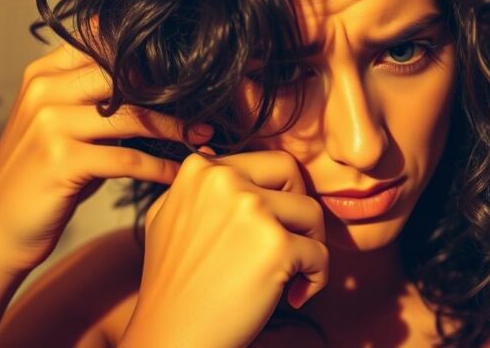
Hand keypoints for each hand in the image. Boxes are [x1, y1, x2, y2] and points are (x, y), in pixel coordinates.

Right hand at [0, 18, 213, 276]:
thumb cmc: (39, 179)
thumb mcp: (58, 126)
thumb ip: (94, 98)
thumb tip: (157, 81)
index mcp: (43, 73)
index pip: (103, 41)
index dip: (149, 54)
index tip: (189, 69)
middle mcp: (44, 90)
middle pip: (125, 74)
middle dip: (172, 90)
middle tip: (210, 104)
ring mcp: (49, 124)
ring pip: (134, 115)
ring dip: (177, 129)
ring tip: (203, 137)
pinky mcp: (60, 161)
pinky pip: (129, 159)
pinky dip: (162, 167)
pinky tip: (181, 174)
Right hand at [121, 147, 328, 347]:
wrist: (171, 339)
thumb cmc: (173, 285)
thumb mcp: (169, 216)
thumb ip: (198, 187)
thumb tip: (223, 160)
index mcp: (199, 169)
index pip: (265, 162)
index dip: (276, 196)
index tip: (268, 231)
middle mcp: (223, 181)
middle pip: (292, 174)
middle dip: (299, 209)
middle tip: (292, 244)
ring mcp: (251, 210)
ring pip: (312, 212)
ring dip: (310, 246)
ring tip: (290, 276)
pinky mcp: (276, 246)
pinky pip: (321, 254)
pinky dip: (316, 279)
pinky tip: (294, 297)